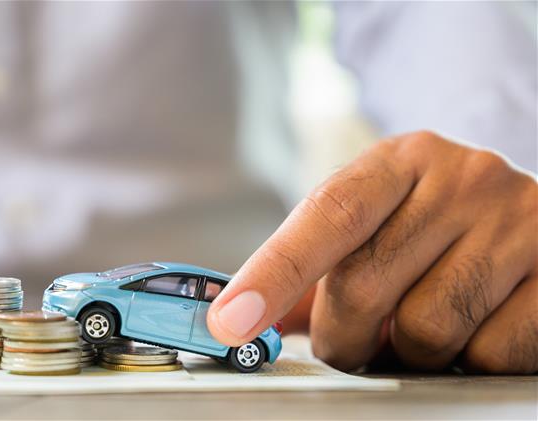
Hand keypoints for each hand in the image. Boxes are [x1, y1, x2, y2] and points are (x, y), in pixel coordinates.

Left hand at [207, 131, 536, 372]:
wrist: (526, 214)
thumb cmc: (430, 225)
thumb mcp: (375, 223)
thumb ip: (312, 265)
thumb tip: (239, 316)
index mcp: (402, 160)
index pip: (328, 216)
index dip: (273, 273)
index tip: (230, 321)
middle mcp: (463, 178)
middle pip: (364, 287)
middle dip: (343, 336)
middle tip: (352, 341)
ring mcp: (518, 222)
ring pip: (425, 331)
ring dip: (406, 351)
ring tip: (419, 324)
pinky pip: (488, 354)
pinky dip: (468, 359)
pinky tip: (474, 326)